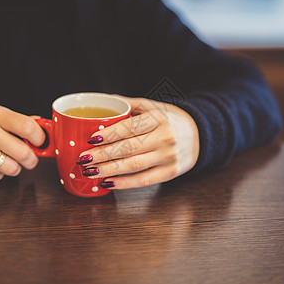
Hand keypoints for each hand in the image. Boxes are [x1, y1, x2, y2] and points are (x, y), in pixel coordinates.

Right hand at [0, 103, 44, 182]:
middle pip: (23, 152)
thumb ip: (14, 120)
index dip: (40, 138)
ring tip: (6, 162)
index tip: (40, 143)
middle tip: (29, 159)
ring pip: (11, 168)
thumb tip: (41, 125)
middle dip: (31, 160)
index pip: (28, 126)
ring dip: (13, 169)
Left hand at [76, 96, 199, 188]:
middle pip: (128, 148)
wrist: (200, 135)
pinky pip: (144, 180)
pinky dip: (124, 183)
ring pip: (134, 165)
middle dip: (103, 155)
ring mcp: (168, 157)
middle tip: (83, 158)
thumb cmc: (170, 120)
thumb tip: (106, 100)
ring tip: (90, 171)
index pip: (130, 127)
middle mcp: (165, 138)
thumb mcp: (154, 107)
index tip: (91, 139)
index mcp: (158, 119)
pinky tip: (108, 183)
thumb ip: (130, 104)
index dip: (109, 134)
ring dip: (109, 170)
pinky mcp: (170, 173)